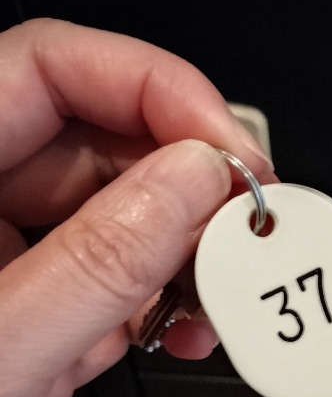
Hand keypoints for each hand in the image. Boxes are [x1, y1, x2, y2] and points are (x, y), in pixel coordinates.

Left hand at [0, 18, 275, 396]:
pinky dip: (164, 301)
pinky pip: (116, 277)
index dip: (149, 88)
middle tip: (243, 226)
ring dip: (186, 249)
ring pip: (119, 210)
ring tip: (217, 289)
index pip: (47, 68)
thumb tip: (192, 184)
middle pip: (98, 139)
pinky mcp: (32, 312)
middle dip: (185, 182)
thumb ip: (96, 262)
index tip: (222, 147)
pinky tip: (182, 328)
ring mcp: (0, 258)